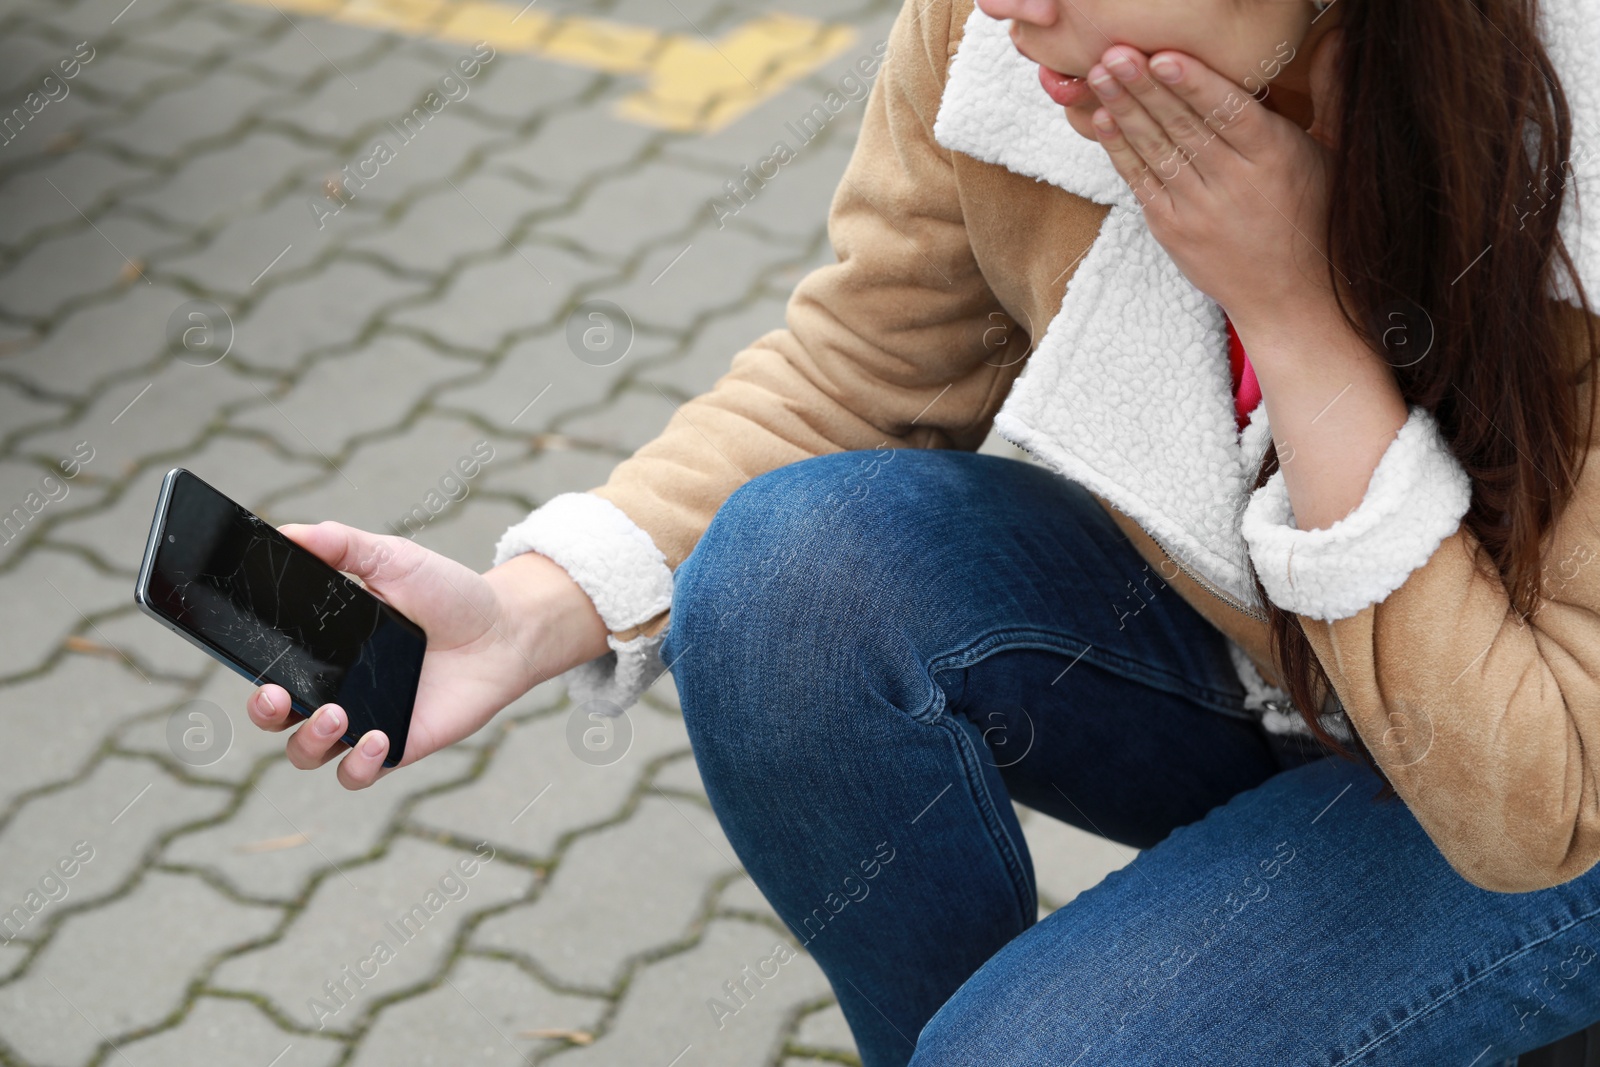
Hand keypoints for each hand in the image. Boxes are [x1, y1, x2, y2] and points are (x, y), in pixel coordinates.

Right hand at [244, 521, 610, 789]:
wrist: (504, 629)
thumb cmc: (448, 594)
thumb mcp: (393, 560)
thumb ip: (342, 546)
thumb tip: (289, 530)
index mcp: (324, 647)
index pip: (269, 665)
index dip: (251, 671)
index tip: (250, 662)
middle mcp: (336, 688)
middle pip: (275, 719)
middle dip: (264, 713)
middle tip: (278, 696)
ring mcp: (364, 720)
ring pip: (307, 753)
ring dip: (308, 741)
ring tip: (337, 714)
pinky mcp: (397, 746)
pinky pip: (358, 773)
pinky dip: (358, 765)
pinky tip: (378, 739)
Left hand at [1083, 34, 1344, 327]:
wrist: (1292, 300)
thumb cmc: (1317, 220)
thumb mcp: (1334, 154)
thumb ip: (1330, 92)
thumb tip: (1335, 35)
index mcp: (1276, 158)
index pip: (1230, 113)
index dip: (1194, 84)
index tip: (1164, 57)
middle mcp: (1234, 184)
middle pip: (1183, 127)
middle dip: (1145, 87)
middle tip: (1115, 52)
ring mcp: (1198, 210)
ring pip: (1157, 150)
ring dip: (1124, 110)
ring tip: (1100, 74)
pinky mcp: (1172, 230)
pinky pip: (1141, 183)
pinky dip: (1121, 150)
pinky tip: (1103, 120)